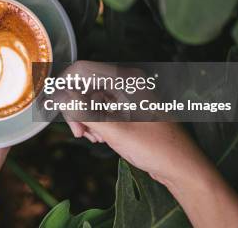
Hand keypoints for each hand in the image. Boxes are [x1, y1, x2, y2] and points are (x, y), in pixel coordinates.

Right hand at [61, 61, 237, 227]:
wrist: (182, 167)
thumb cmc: (156, 148)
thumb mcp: (114, 130)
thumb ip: (83, 111)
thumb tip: (58, 96)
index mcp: (126, 79)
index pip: (82, 70)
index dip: (64, 86)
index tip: (55, 106)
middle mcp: (126, 83)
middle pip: (84, 85)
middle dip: (75, 108)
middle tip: (78, 132)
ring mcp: (126, 96)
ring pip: (90, 99)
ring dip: (84, 118)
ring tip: (93, 138)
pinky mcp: (126, 110)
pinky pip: (100, 109)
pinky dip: (94, 123)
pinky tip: (101, 138)